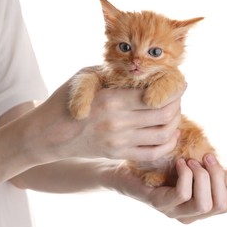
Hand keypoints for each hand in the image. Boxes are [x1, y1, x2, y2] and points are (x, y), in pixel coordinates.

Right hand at [26, 74, 184, 161]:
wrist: (46, 135)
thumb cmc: (65, 101)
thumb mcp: (86, 78)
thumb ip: (115, 74)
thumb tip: (144, 72)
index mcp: (112, 99)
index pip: (156, 95)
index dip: (174, 89)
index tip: (179, 83)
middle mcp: (118, 123)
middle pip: (165, 115)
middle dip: (177, 104)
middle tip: (177, 97)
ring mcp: (119, 142)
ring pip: (163, 135)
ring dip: (175, 123)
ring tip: (174, 114)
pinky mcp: (118, 154)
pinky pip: (153, 153)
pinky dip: (168, 144)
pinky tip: (170, 134)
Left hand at [110, 154, 226, 223]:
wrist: (126, 170)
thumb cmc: (160, 167)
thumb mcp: (189, 167)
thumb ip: (207, 170)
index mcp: (201, 206)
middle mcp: (190, 215)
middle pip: (220, 204)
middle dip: (218, 177)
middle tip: (206, 157)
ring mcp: (174, 212)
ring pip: (204, 203)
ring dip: (202, 176)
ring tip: (191, 160)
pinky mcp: (160, 204)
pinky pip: (182, 194)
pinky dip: (186, 175)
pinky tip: (179, 163)